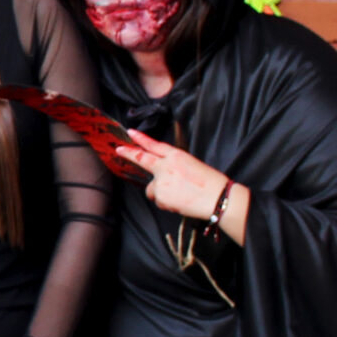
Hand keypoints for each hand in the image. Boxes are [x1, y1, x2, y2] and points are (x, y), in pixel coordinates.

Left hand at [121, 134, 243, 239]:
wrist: (217, 198)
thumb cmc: (210, 183)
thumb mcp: (192, 165)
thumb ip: (173, 166)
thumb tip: (161, 173)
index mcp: (177, 156)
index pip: (155, 145)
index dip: (141, 139)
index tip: (131, 132)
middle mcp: (166, 166)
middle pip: (143, 158)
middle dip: (129, 153)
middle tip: (119, 149)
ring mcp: (161, 181)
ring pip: (151, 188)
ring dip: (160, 192)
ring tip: (180, 195)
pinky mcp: (160, 196)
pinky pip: (158, 201)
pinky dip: (166, 203)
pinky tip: (180, 202)